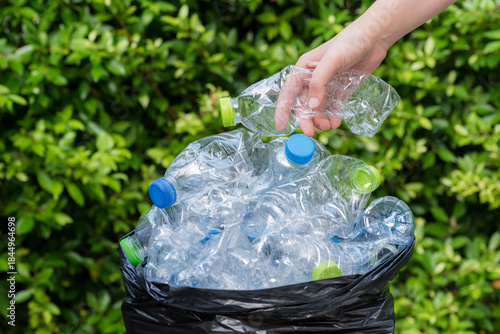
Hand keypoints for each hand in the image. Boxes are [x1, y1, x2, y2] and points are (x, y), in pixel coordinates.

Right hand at [276, 21, 388, 136]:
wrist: (374, 37)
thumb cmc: (349, 43)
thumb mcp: (331, 61)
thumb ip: (319, 83)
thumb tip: (311, 106)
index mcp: (303, 69)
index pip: (288, 92)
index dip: (283, 110)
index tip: (281, 126)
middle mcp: (312, 78)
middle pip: (303, 104)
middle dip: (306, 119)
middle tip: (310, 133)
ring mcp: (328, 84)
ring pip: (318, 108)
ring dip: (320, 119)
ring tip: (328, 127)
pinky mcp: (342, 89)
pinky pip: (334, 106)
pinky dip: (334, 116)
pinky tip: (336, 123)